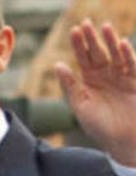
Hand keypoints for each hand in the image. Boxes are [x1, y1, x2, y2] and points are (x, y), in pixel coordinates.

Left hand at [54, 20, 135, 165]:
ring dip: (111, 41)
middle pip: (99, 52)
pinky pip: (131, 65)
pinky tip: (121, 44)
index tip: (73, 31)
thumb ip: (70, 86)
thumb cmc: (99, 127)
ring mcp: (122, 77)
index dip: (79, 45)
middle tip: (86, 23)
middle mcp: (106, 75)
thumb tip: (57, 65)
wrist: (122, 141)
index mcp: (90, 81)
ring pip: (116, 55)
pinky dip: (127, 54)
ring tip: (104, 27)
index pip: (83, 58)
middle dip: (92, 38)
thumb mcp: (80, 106)